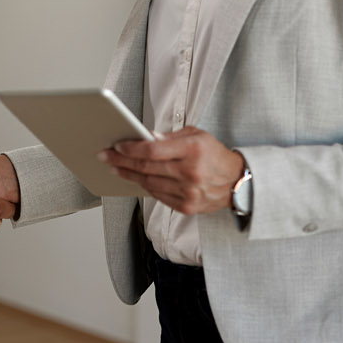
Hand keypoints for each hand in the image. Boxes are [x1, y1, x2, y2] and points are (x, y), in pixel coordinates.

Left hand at [100, 126, 242, 214]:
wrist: (237, 182)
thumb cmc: (214, 154)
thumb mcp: (197, 135)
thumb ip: (171, 137)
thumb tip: (145, 138)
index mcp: (193, 150)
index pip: (152, 150)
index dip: (131, 149)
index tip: (117, 146)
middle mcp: (190, 172)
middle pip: (146, 168)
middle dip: (121, 161)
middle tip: (105, 157)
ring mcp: (188, 192)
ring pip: (149, 183)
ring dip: (129, 175)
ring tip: (116, 168)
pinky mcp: (187, 206)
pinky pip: (158, 196)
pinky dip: (145, 186)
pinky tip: (135, 179)